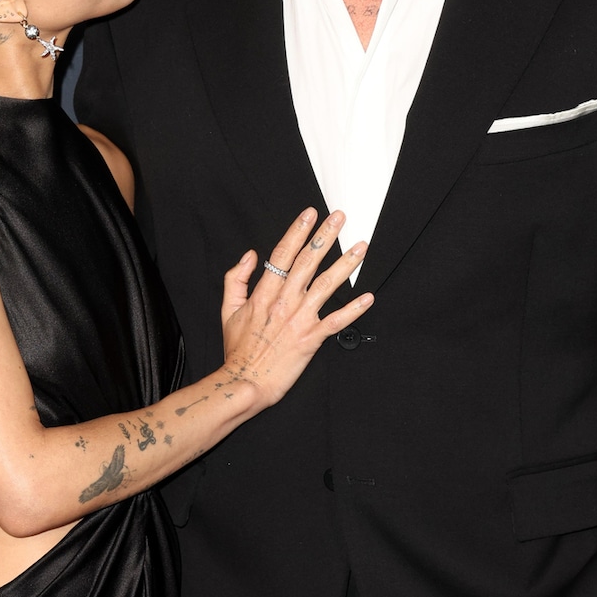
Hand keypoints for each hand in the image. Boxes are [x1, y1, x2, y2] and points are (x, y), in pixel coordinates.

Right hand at [220, 209, 372, 406]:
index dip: (297, 231)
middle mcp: (284, 302)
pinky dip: (354, 309)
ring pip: (326, 285)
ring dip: (346, 264)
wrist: (245, 382)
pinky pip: (336, 321)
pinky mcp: (311, 339)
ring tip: (360, 247)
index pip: (283, 254)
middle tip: (339, 217)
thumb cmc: (238, 350)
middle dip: (325, 236)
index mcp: (264, 293)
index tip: (309, 214)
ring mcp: (300, 319)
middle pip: (308, 261)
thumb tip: (249, 256)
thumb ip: (236, 279)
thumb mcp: (227, 310)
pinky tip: (368, 297)